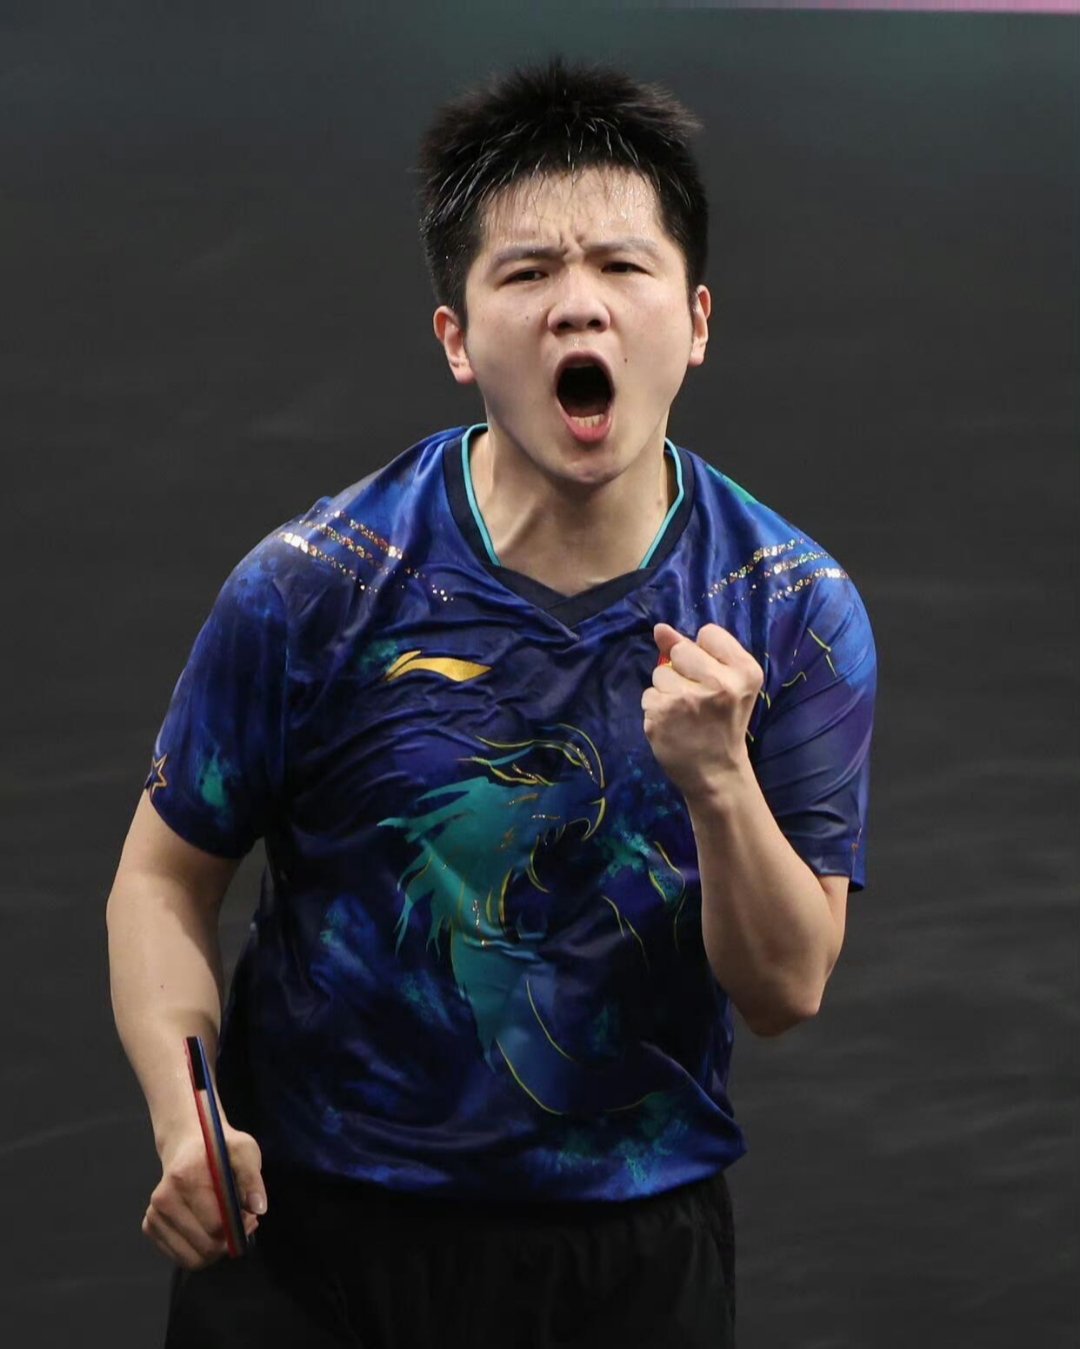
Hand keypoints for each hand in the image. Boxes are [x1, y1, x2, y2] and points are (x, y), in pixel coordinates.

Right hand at [142, 1122, 265, 1269]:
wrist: (186, 1146)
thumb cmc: (218, 1149)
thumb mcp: (243, 1150)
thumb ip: (252, 1179)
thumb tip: (258, 1208)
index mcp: (185, 1178)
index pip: (216, 1225)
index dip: (239, 1227)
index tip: (249, 1217)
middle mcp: (164, 1199)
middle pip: (205, 1247)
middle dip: (229, 1242)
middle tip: (242, 1223)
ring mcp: (154, 1214)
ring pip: (192, 1259)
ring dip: (215, 1250)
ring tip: (227, 1227)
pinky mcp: (149, 1226)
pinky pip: (181, 1257)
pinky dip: (200, 1251)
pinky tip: (209, 1229)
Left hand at [642, 622, 763, 801]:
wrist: (716, 773)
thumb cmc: (723, 723)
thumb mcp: (726, 683)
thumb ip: (694, 650)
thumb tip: (660, 628)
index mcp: (744, 671)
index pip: (708, 633)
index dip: (704, 654)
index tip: (712, 678)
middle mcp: (719, 683)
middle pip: (679, 651)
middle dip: (682, 670)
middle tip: (697, 699)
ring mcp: (687, 700)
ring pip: (660, 674)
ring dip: (667, 691)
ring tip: (684, 714)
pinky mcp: (662, 715)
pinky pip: (648, 695)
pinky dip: (656, 709)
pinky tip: (672, 725)